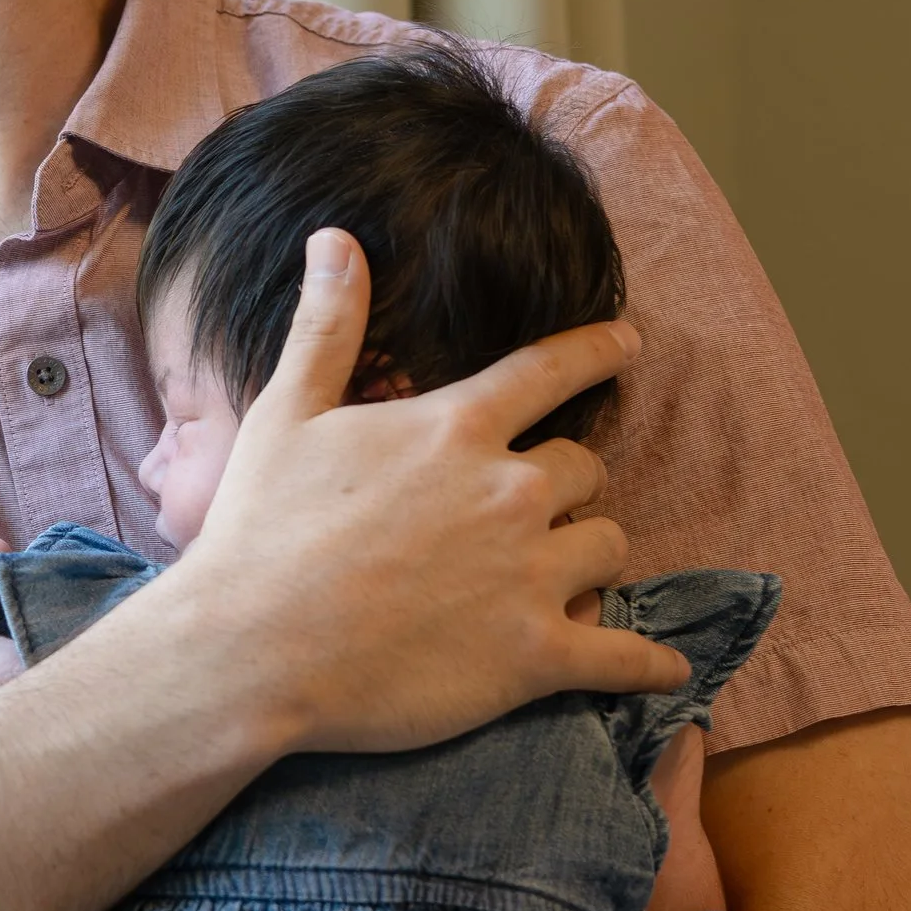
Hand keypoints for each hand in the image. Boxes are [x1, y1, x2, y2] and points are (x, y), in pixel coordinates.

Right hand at [166, 232, 690, 757]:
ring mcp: (529, 574)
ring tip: (561, 579)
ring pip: (609, 547)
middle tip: (532, 509)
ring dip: (589, 557)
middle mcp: (510, 490)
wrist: (247, 651)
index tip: (629, 342)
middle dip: (569, 484)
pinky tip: (663, 671)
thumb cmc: (260, 531)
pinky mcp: (535, 655)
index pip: (551, 370)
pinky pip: (624, 655)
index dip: (597, 351)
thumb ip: (328, 326)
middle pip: (586, 469)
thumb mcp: (288, 413)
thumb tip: (335, 239)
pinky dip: (648, 665)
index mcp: (456, 427)